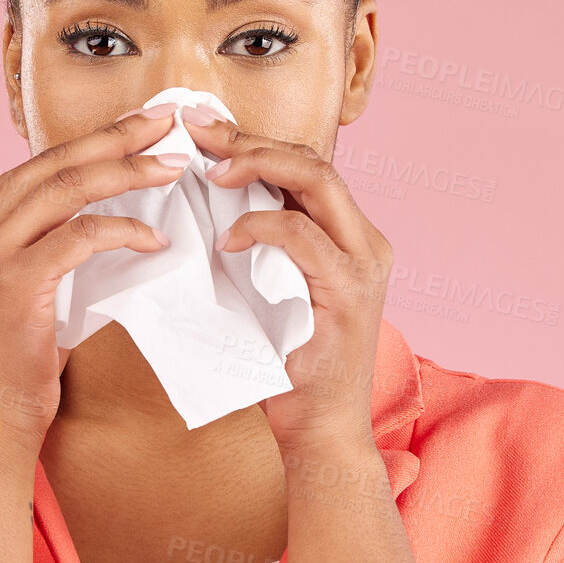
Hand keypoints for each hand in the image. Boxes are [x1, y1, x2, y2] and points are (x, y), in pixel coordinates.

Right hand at [0, 105, 181, 453]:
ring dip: (128, 171)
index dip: (93, 140)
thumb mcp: (15, 280)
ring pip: (68, 188)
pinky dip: (124, 231)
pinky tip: (155, 238)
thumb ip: (38, 236)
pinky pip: (81, 236)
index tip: (138, 126)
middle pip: (54, 163)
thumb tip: (98, 193)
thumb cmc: (13, 355)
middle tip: (164, 121)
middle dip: (115, 137)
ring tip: (171, 165)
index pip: (38, 165)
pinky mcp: (12, 281)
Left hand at [184, 110, 392, 449]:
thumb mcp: (266, 292)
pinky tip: (226, 238)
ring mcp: (363, 265)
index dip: (255, 141)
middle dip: (252, 139)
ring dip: (258, 165)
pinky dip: (260, 227)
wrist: (319, 433)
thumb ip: (254, 248)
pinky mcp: (349, 292)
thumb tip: (199, 205)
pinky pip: (302, 236)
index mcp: (349, 238)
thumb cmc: (283, 366)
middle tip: (198, 129)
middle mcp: (365, 242)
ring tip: (212, 168)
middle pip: (314, 162)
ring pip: (317, 183)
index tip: (204, 130)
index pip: (307, 167)